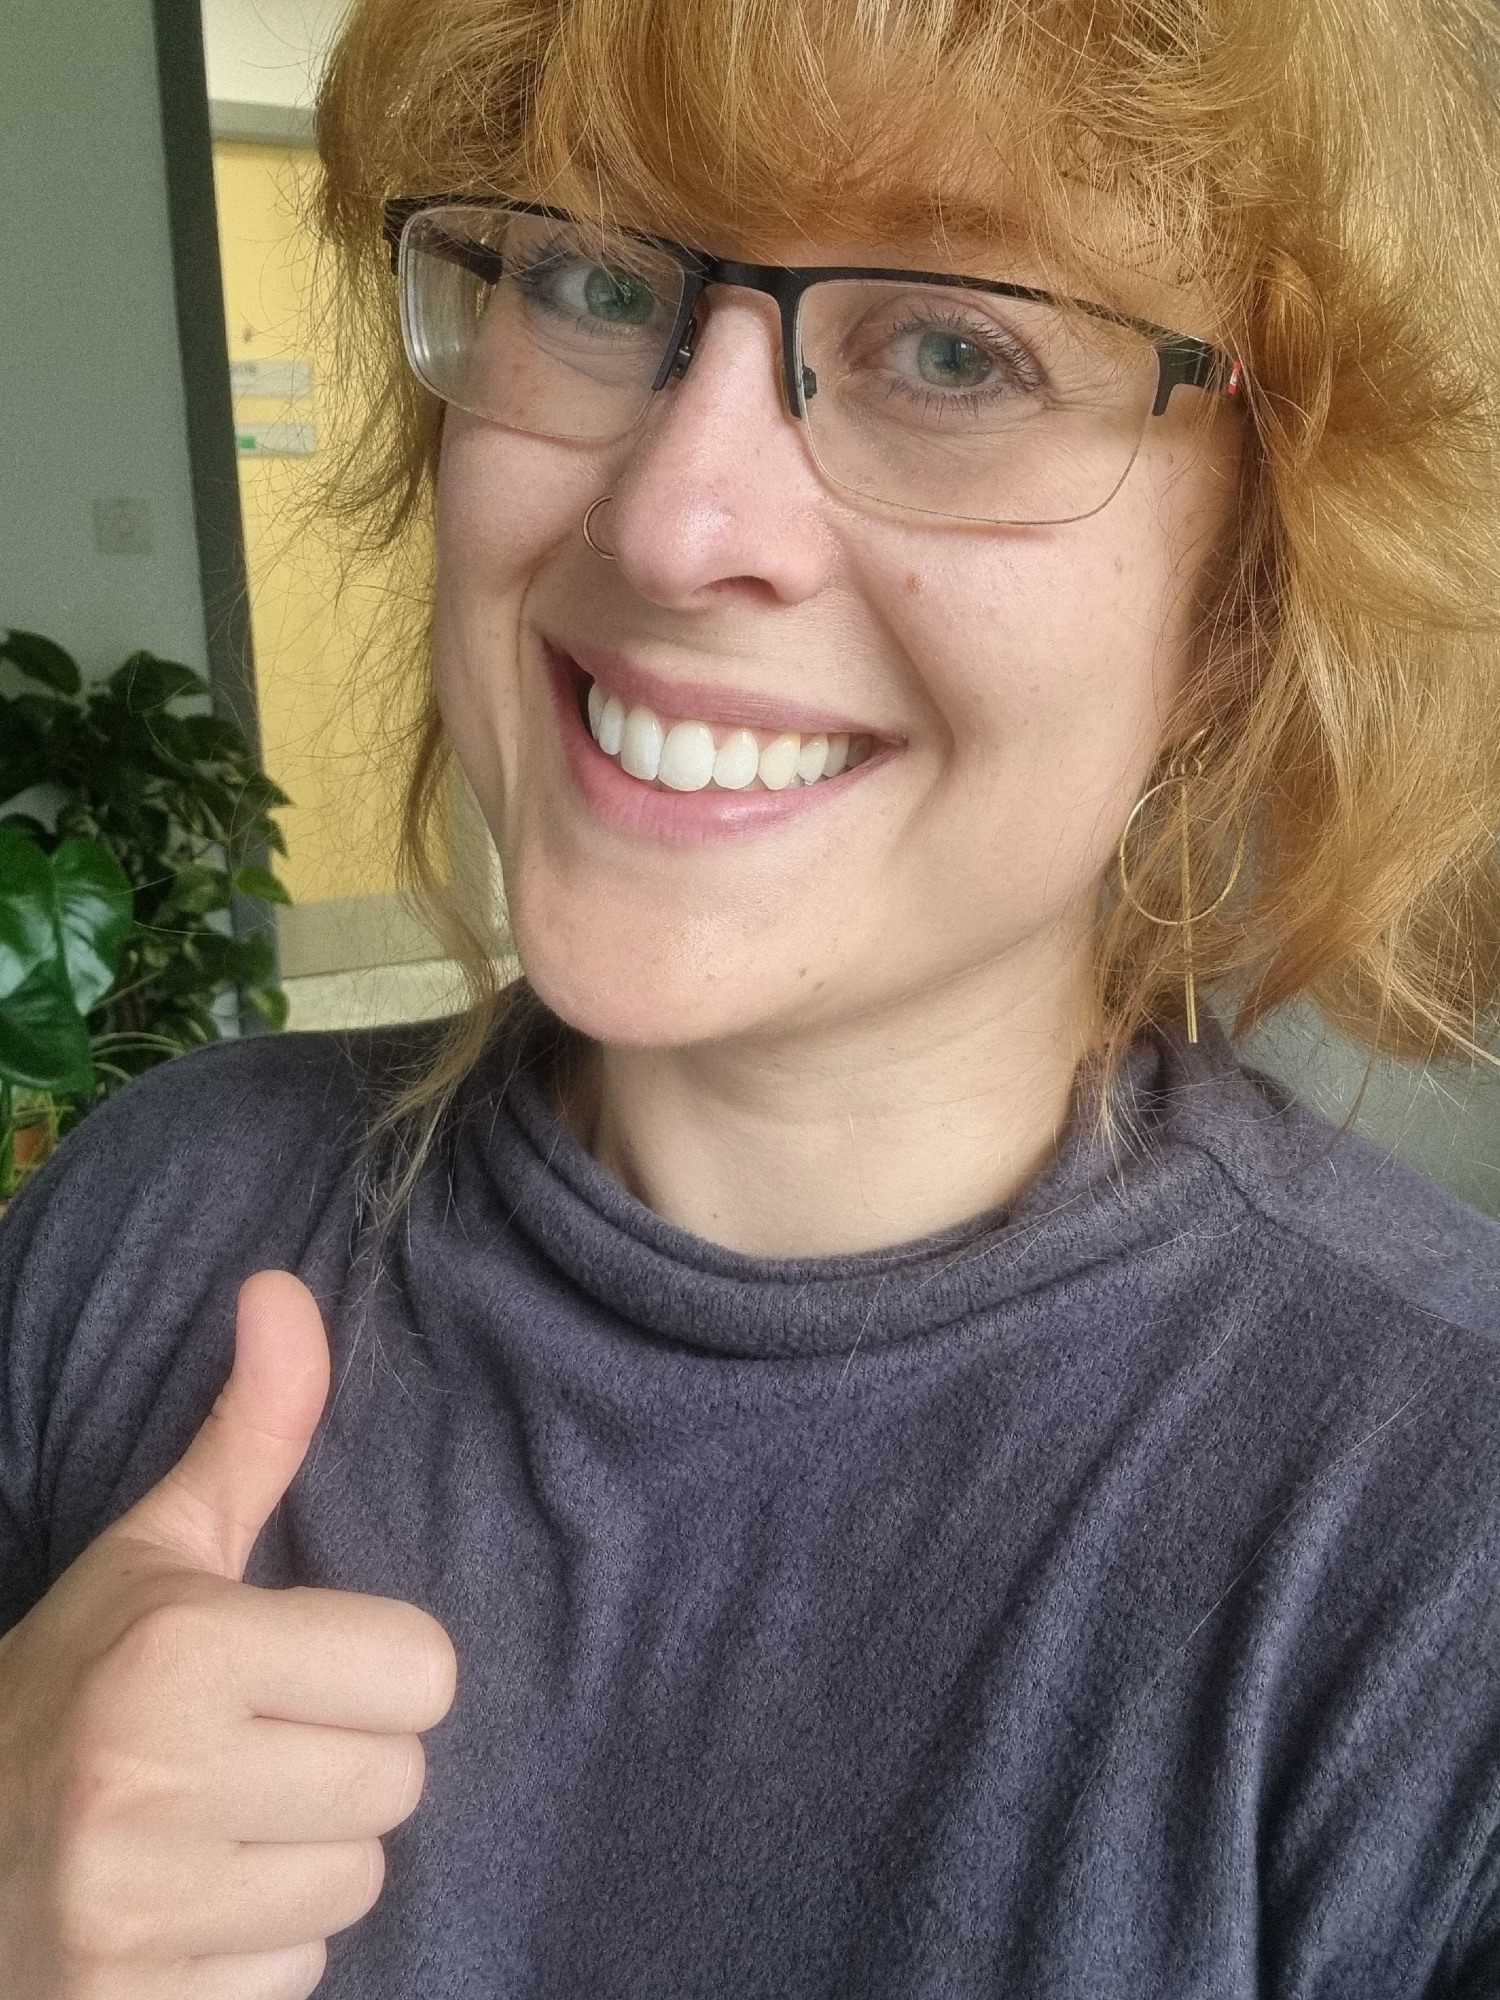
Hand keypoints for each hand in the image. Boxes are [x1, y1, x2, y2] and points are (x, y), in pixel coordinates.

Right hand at [0, 1270, 456, 1997]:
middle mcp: (153, 1782)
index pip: (424, 1669)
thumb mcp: (157, 1551)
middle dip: (343, 1766)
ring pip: (358, 1887)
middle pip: (400, 1780)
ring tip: (215, 1830)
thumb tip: (285, 1285)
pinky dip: (258, 1955)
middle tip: (249, 1754)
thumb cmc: (70, 1683)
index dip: (373, 1670)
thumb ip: (248, 1429)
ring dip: (305, 1863)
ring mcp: (134, 1916)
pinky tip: (186, 1913)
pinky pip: (297, 1982)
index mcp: (180, 1650)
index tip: (297, 1672)